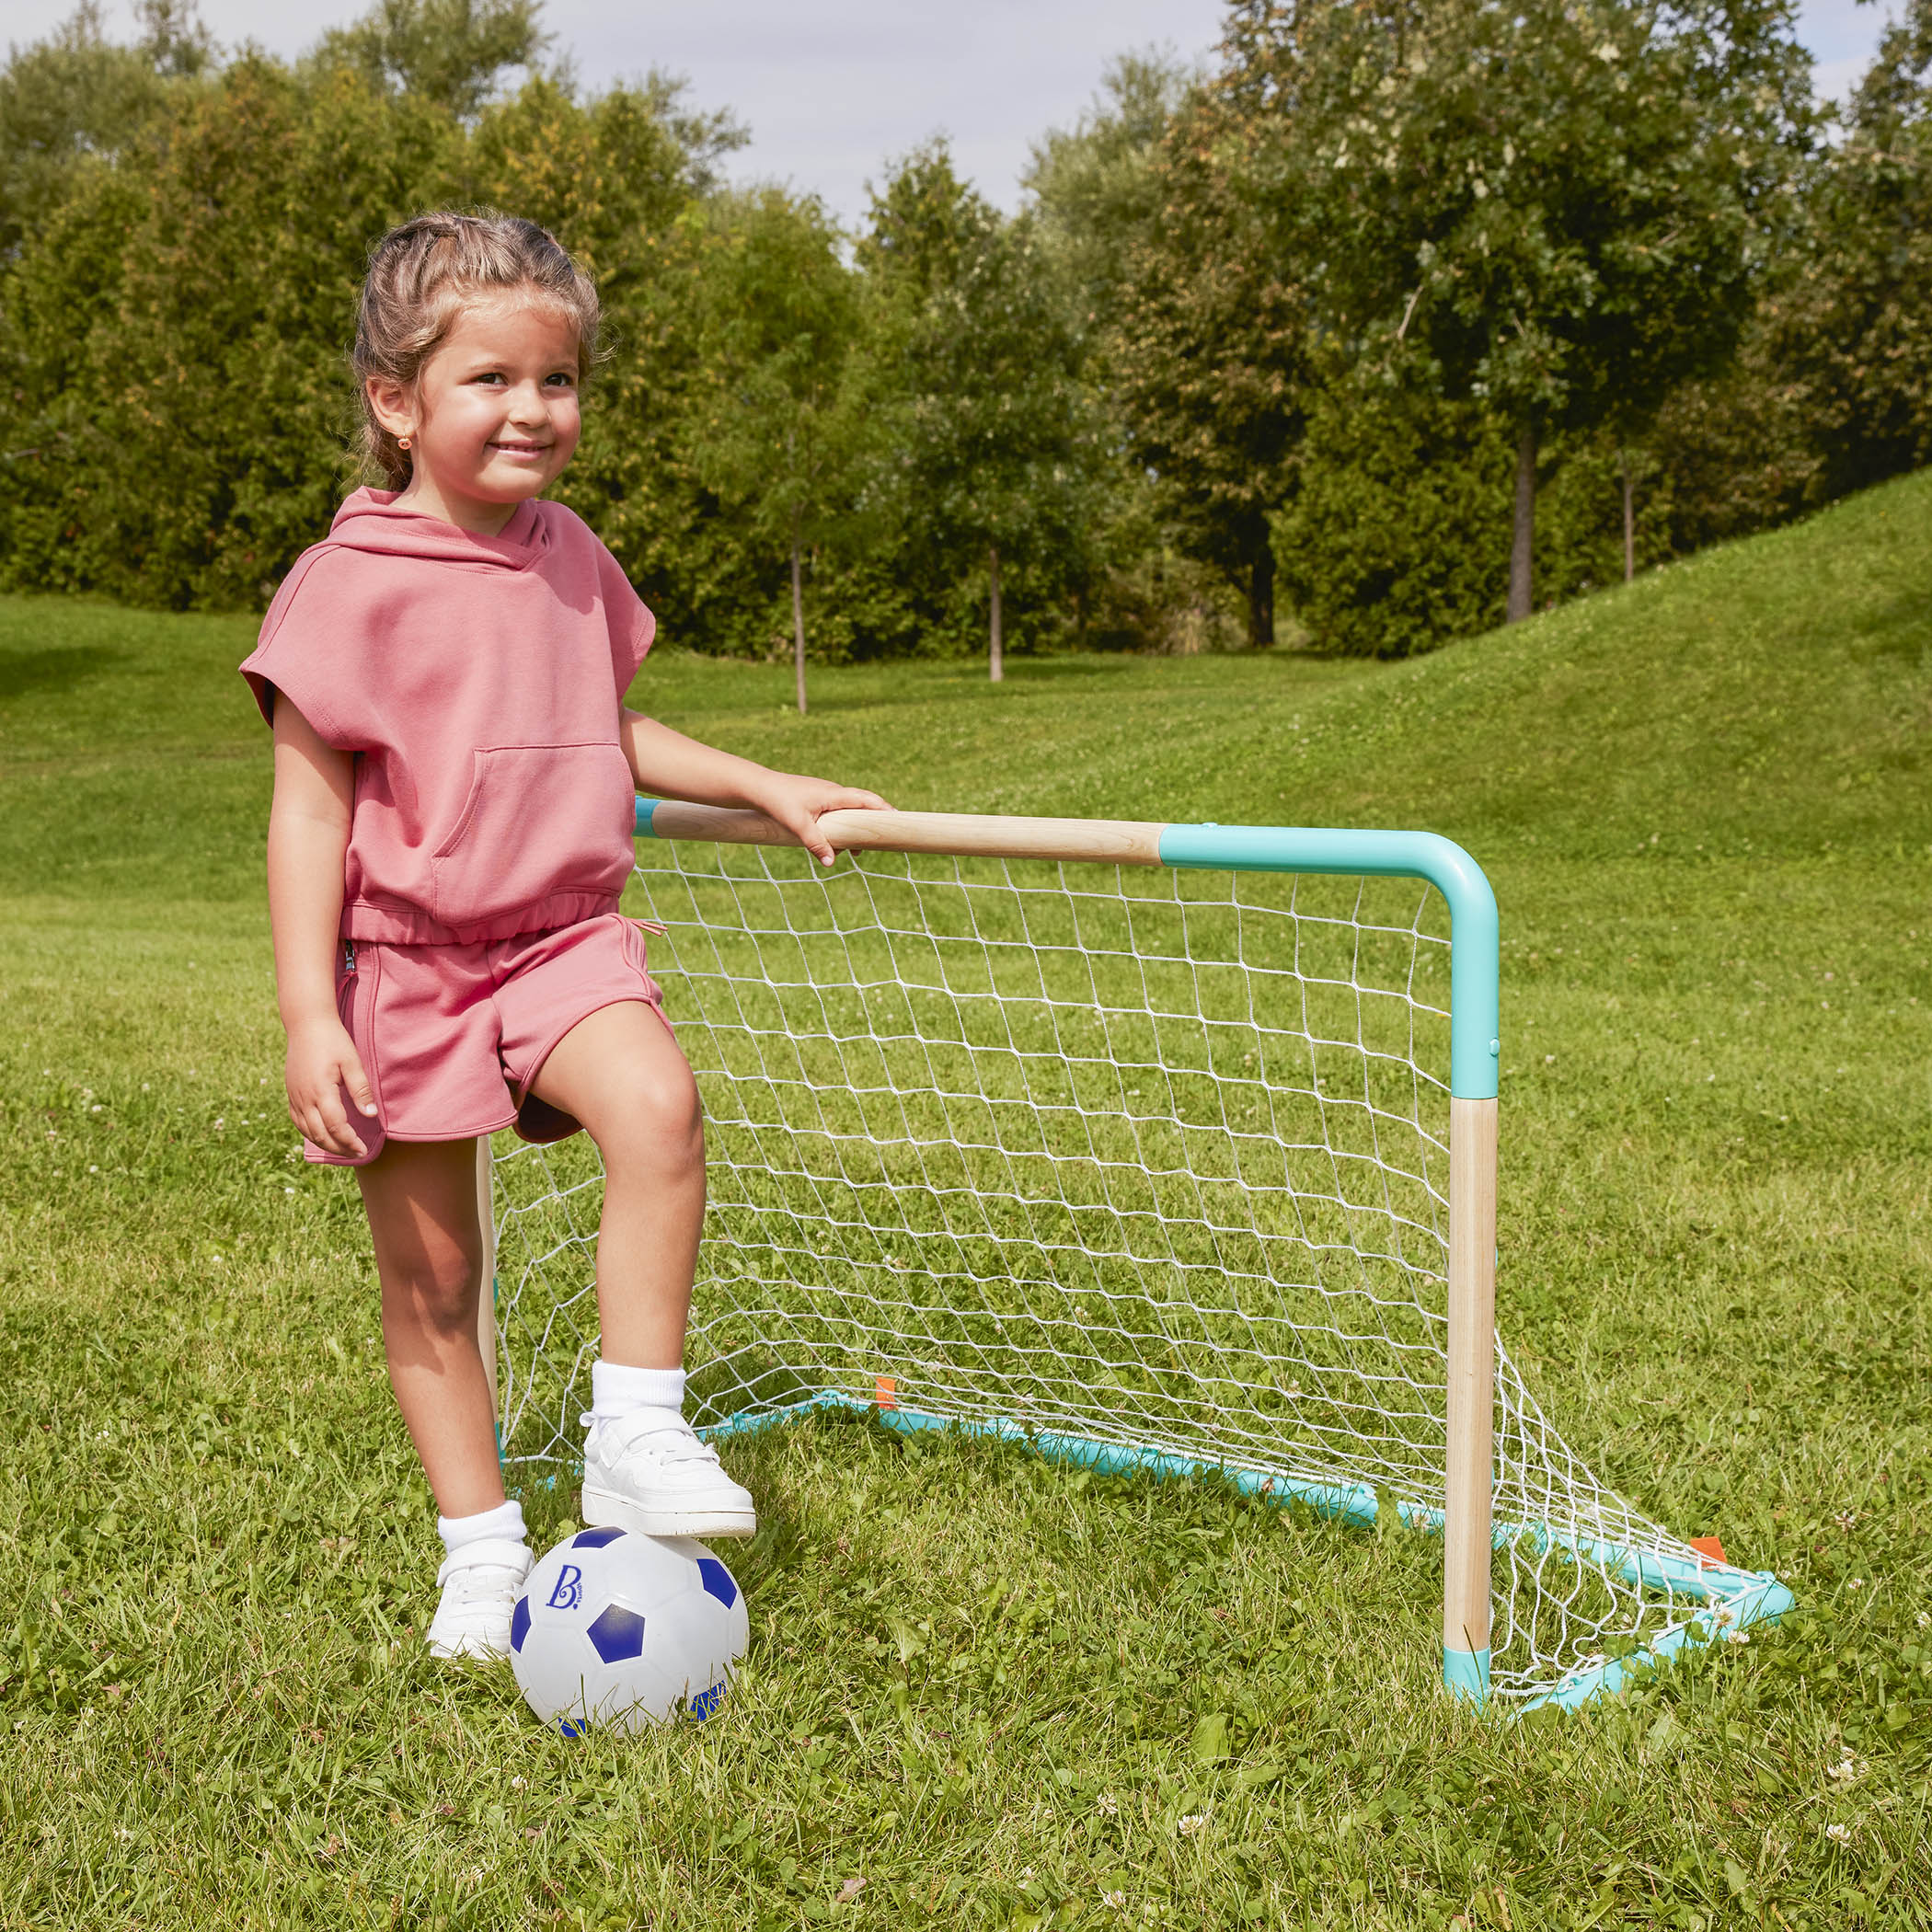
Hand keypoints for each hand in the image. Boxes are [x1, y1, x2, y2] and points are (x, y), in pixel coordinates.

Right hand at [285, 1014, 378, 1156]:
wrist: (306, 1024)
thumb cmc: (333, 1041)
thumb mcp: (352, 1062)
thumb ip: (361, 1090)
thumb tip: (371, 1116)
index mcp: (321, 1091)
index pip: (336, 1127)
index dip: (349, 1142)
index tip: (363, 1150)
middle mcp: (304, 1098)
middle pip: (320, 1134)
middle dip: (339, 1148)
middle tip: (356, 1154)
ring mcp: (294, 1096)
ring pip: (306, 1130)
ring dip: (324, 1143)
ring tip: (342, 1149)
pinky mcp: (291, 1092)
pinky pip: (297, 1120)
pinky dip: (309, 1132)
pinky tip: (321, 1135)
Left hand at [753, 773, 891, 866]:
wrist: (758, 787)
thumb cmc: (778, 801)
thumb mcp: (799, 825)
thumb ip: (816, 844)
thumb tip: (830, 863)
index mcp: (834, 794)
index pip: (867, 799)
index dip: (884, 809)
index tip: (898, 819)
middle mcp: (833, 792)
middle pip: (862, 805)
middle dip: (872, 822)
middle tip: (883, 839)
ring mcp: (825, 795)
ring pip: (848, 812)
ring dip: (853, 829)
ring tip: (855, 851)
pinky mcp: (816, 800)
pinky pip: (836, 813)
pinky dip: (840, 827)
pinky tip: (834, 844)